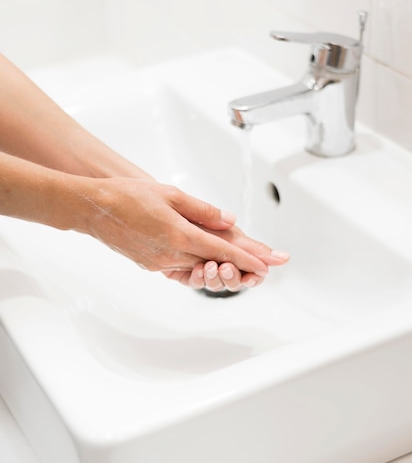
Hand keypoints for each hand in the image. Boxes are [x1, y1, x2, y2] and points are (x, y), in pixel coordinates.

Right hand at [83, 177, 287, 285]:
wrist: (93, 209)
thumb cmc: (128, 196)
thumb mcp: (170, 194)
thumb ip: (202, 209)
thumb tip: (228, 219)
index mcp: (179, 235)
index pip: (223, 250)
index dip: (248, 258)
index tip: (266, 265)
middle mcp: (171, 254)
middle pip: (214, 263)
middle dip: (241, 266)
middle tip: (264, 267)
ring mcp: (159, 263)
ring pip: (198, 267)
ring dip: (219, 267)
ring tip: (240, 265)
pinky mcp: (150, 265)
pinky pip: (180, 267)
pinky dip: (196, 264)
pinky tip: (206, 261)